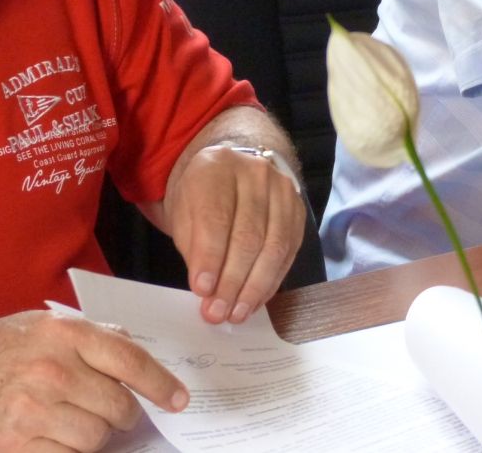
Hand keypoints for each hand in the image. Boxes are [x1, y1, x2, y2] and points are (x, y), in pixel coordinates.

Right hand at [0, 310, 186, 452]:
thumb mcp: (40, 325)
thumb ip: (87, 334)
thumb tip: (130, 344)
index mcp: (63, 334)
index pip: (129, 359)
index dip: (160, 383)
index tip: (177, 399)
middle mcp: (52, 369)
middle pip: (118, 406)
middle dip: (124, 416)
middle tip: (118, 415)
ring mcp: (34, 409)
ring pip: (96, 437)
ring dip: (98, 437)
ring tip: (81, 425)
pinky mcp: (17, 443)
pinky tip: (60, 439)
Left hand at [164, 143, 303, 324]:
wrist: (230, 172)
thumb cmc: (201, 197)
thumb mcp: (183, 214)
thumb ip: (193, 247)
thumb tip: (208, 289)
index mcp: (217, 167)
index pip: (216, 218)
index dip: (210, 258)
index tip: (202, 290)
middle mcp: (255, 174)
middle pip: (248, 236)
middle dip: (232, 281)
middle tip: (217, 312)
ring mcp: (282, 190)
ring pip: (273, 247)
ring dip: (254, 288)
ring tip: (236, 313)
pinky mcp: (298, 210)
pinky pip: (288, 252)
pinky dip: (271, 282)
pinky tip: (254, 300)